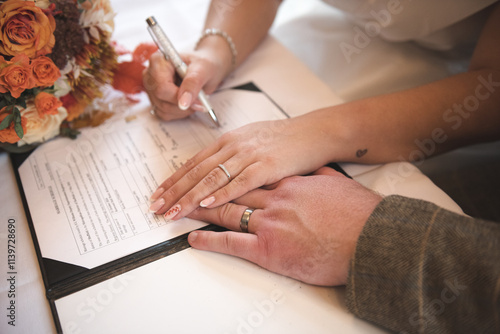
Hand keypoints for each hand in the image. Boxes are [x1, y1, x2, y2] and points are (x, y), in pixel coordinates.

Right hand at [142, 48, 227, 120]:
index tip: (195, 101)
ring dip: (183, 110)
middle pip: (161, 100)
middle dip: (183, 105)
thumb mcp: (203, 70)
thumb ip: (192, 83)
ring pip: (163, 110)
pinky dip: (179, 113)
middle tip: (199, 100)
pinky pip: (165, 114)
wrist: (204, 70)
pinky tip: (187, 103)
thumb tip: (183, 103)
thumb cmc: (203, 65)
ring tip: (194, 99)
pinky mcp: (155, 100)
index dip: (178, 98)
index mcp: (159, 61)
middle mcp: (151, 74)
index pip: (161, 87)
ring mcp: (152, 89)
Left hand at [149, 109, 344, 219]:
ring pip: (212, 178)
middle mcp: (233, 147)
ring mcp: (249, 156)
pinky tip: (207, 204)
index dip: (173, 180)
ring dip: (190, 197)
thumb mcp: (250, 142)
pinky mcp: (266, 166)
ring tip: (173, 211)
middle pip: (196, 172)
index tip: (157, 195)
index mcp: (227, 141)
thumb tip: (211, 172)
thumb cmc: (283, 140)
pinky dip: (221, 193)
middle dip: (173, 192)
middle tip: (156, 208)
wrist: (313, 132)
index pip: (193, 163)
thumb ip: (230, 156)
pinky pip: (239, 182)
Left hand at [186, 167, 381, 285]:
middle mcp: (272, 193)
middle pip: (224, 185)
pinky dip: (212, 235)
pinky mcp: (271, 246)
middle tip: (171, 189)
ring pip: (223, 207)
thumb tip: (316, 173)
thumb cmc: (355, 211)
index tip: (200, 174)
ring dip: (194, 207)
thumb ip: (318, 178)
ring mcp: (270, 218)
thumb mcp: (334, 184)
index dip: (215, 174)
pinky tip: (194, 234)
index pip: (240, 172)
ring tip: (173, 208)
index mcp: (284, 181)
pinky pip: (234, 239)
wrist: (369, 235)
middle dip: (193, 187)